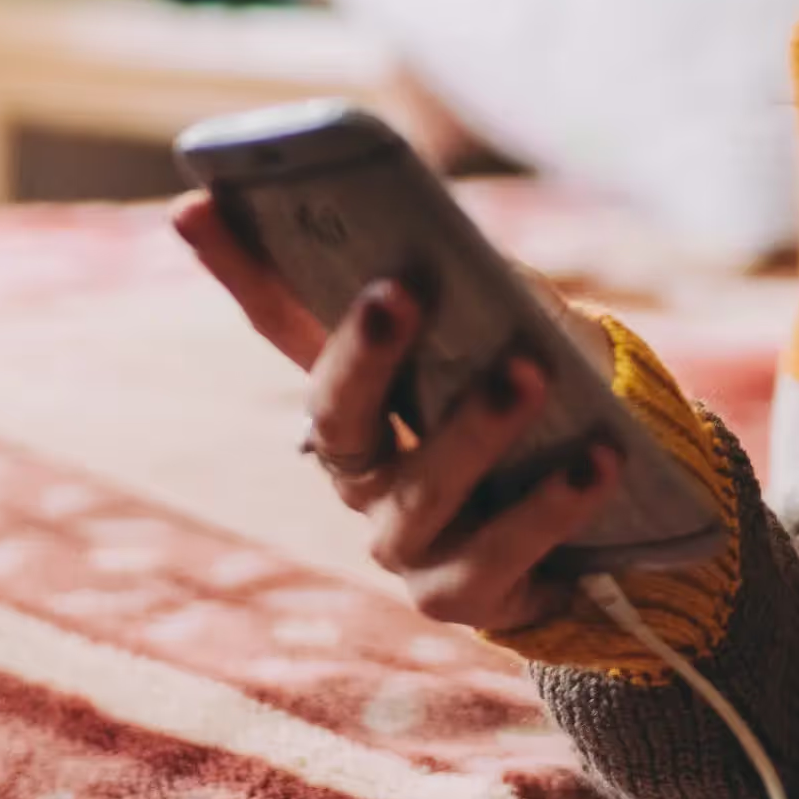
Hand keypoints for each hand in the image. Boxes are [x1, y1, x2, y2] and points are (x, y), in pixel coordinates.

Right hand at [171, 192, 616, 631]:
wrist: (600, 537)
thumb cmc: (543, 413)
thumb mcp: (512, 335)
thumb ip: (478, 291)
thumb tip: (448, 233)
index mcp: (357, 399)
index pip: (285, 325)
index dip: (240, 270)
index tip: (198, 203)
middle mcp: (361, 474)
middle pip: (339, 415)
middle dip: (365, 353)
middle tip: (401, 289)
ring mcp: (406, 542)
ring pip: (425, 487)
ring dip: (477, 428)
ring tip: (530, 372)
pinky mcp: (466, 595)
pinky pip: (505, 550)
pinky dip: (554, 503)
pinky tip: (600, 457)